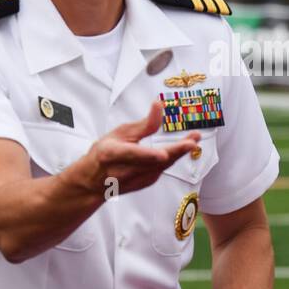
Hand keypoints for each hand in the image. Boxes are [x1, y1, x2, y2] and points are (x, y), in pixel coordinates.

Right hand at [84, 100, 199, 194]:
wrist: (94, 182)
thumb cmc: (105, 152)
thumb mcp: (119, 133)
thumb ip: (143, 124)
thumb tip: (159, 105)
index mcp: (112, 154)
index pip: (132, 155)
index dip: (148, 155)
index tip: (163, 154)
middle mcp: (124, 170)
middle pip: (154, 161)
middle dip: (175, 151)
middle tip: (192, 141)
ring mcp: (136, 180)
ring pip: (162, 165)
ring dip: (180, 151)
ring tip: (194, 137)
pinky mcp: (146, 183)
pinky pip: (162, 168)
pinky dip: (172, 157)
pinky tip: (181, 148)